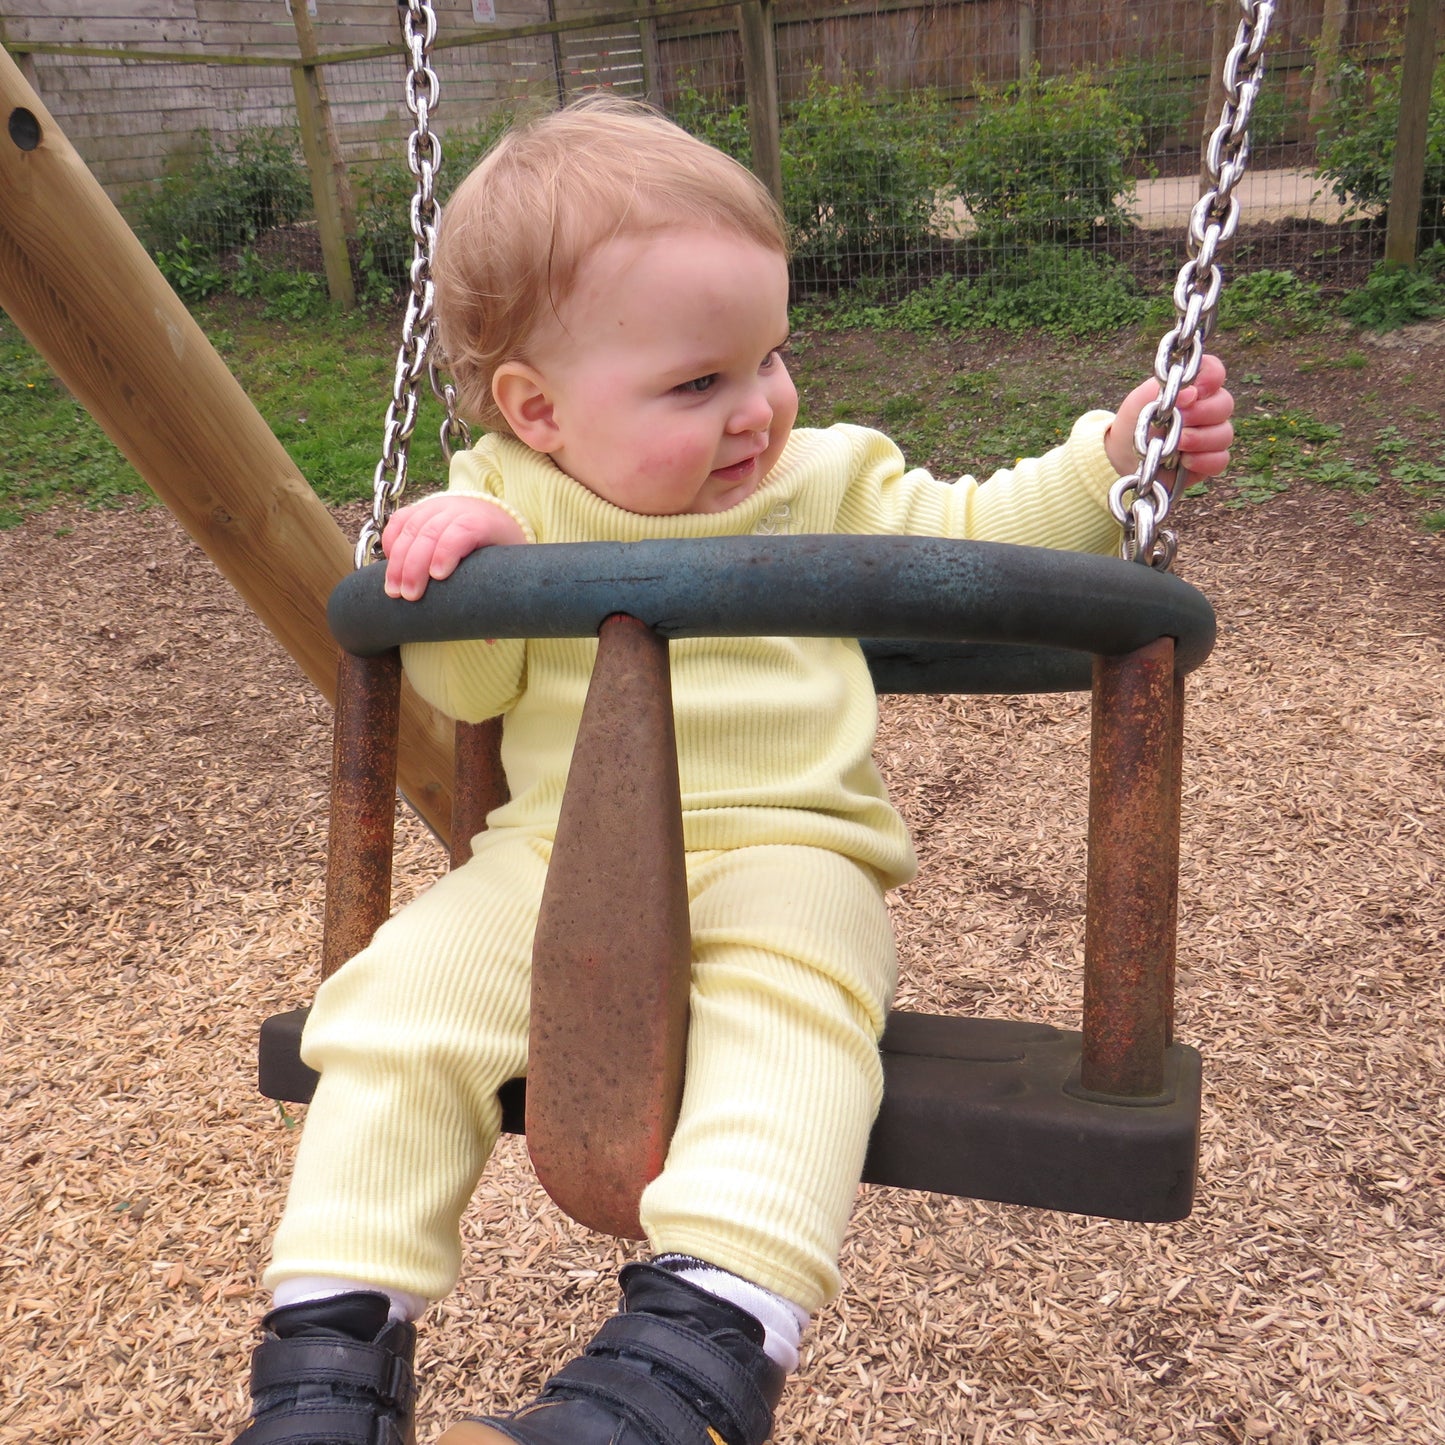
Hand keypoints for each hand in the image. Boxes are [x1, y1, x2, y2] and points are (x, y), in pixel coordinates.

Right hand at [382, 494, 526, 600]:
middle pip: (430, 532)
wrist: (492, 514)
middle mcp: (457, 510)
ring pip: (411, 528)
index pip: (463, 531)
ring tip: (393, 591)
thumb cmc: (499, 548)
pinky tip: (389, 565)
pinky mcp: (419, 509)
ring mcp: (436, 507)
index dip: (447, 551)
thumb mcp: (506, 568)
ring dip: (398, 561)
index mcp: (483, 522)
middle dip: (415, 566)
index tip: (437, 577)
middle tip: (409, 596)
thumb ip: (497, 599)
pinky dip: (392, 542)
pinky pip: (400, 521)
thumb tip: (490, 639)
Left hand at [1105, 353, 1234, 484]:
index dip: (1211, 378)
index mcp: (1194, 388)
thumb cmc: (1135, 422)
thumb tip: (1191, 393)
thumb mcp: (1141, 400)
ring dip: (1200, 438)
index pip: (1214, 373)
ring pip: (1225, 433)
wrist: (1122, 456)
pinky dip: (1204, 460)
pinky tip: (1185, 461)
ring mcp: (1211, 436)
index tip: (1194, 391)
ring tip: (1178, 443)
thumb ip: (1163, 389)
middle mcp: (1208, 410)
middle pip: (1225, 404)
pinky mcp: (1208, 462)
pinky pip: (1220, 460)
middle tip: (1180, 420)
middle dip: (1202, 413)